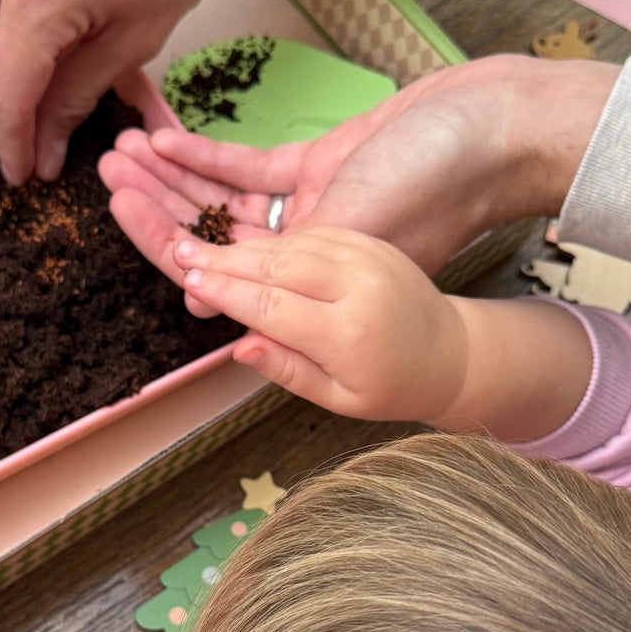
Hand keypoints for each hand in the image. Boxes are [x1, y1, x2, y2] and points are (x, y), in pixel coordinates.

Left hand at [103, 54, 620, 304]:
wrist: (498, 127)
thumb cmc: (443, 183)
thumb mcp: (356, 236)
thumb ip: (287, 273)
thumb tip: (209, 310)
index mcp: (313, 280)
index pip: (219, 271)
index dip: (165, 244)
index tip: (119, 214)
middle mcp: (305, 250)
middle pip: (210, 234)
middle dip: (155, 204)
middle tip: (105, 173)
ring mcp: (310, 204)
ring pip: (222, 199)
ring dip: (172, 176)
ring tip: (122, 149)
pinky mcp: (322, 163)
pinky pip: (250, 166)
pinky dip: (208, 152)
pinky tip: (164, 135)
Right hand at [176, 227, 467, 422]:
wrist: (453, 353)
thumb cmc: (391, 386)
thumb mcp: (339, 397)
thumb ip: (288, 368)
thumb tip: (238, 346)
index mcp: (349, 332)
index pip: (271, 306)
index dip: (225, 292)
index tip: (188, 282)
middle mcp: (359, 286)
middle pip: (275, 266)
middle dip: (221, 258)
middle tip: (177, 250)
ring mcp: (368, 257)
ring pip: (290, 245)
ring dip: (243, 245)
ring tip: (199, 244)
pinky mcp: (370, 242)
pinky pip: (312, 234)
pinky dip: (275, 241)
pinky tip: (245, 245)